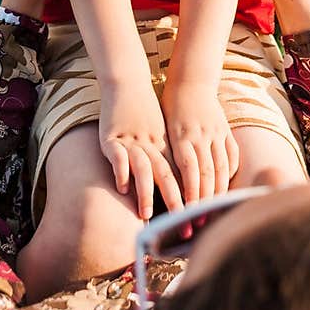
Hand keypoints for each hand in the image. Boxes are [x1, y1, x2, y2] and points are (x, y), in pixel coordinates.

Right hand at [99, 78, 184, 219]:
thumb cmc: (145, 112)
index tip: (197, 219)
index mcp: (164, 147)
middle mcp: (150, 146)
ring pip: (144, 168)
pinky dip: (121, 171)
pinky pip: (118, 157)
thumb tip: (180, 187)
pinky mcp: (111, 138)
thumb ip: (168, 158)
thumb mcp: (161, 134)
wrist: (128, 83)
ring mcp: (131, 142)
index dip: (190, 197)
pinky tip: (121, 187)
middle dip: (175, 202)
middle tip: (181, 226)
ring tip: (145, 214)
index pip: (181, 175)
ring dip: (146, 192)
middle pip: (167, 175)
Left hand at [161, 80, 239, 204]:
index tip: (186, 213)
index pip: (190, 171)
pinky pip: (232, 155)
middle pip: (207, 174)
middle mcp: (201, 136)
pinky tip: (226, 185)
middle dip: (204, 200)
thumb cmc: (169, 108)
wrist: (190, 82)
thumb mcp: (163, 129)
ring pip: (222, 167)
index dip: (190, 194)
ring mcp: (216, 134)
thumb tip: (160, 185)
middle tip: (198, 221)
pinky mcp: (226, 131)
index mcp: (182, 136)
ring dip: (218, 191)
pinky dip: (230, 172)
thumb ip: (165, 155)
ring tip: (212, 209)